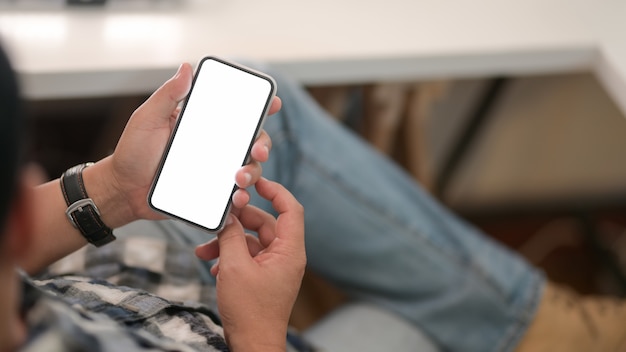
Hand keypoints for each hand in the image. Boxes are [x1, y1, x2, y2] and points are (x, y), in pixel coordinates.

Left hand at [85, 63, 281, 226]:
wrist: (124, 190)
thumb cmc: (133, 152)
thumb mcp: (148, 119)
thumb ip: (168, 95)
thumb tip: (187, 67)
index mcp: (204, 124)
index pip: (238, 112)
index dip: (260, 106)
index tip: (272, 104)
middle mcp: (216, 146)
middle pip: (253, 141)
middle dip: (263, 144)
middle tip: (257, 150)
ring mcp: (217, 170)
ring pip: (250, 168)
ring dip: (253, 172)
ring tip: (239, 179)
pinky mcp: (213, 193)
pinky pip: (235, 194)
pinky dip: (240, 196)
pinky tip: (236, 197)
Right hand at [195, 178, 305, 351]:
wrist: (252, 344)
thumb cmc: (249, 311)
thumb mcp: (234, 268)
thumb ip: (230, 236)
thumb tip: (228, 215)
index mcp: (290, 251)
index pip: (290, 209)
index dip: (275, 191)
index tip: (256, 181)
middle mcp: (286, 256)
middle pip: (265, 223)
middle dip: (238, 221)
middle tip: (217, 218)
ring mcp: (275, 268)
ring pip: (252, 241)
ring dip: (228, 242)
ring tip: (203, 252)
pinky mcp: (264, 278)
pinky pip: (249, 257)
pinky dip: (231, 257)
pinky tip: (212, 269)